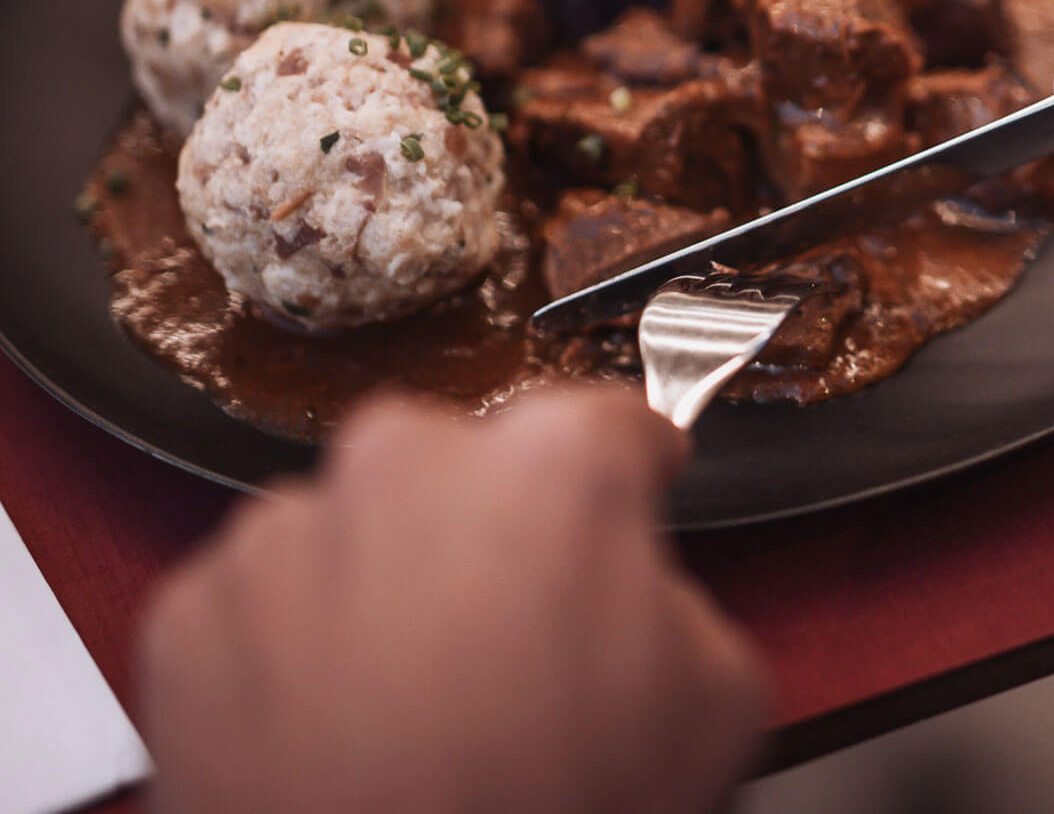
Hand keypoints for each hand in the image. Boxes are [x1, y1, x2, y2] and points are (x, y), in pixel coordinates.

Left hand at [140, 388, 767, 813]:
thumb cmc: (543, 811)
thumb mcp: (716, 695)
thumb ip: (680, 596)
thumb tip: (642, 592)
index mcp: (552, 463)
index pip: (617, 420)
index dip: (637, 465)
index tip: (635, 484)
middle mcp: (408, 464)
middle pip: (472, 466)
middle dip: (496, 530)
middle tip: (517, 640)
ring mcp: (288, 533)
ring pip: (358, 526)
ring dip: (388, 582)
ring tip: (418, 699)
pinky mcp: (195, 609)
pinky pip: (264, 600)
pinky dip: (295, 645)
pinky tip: (341, 724)